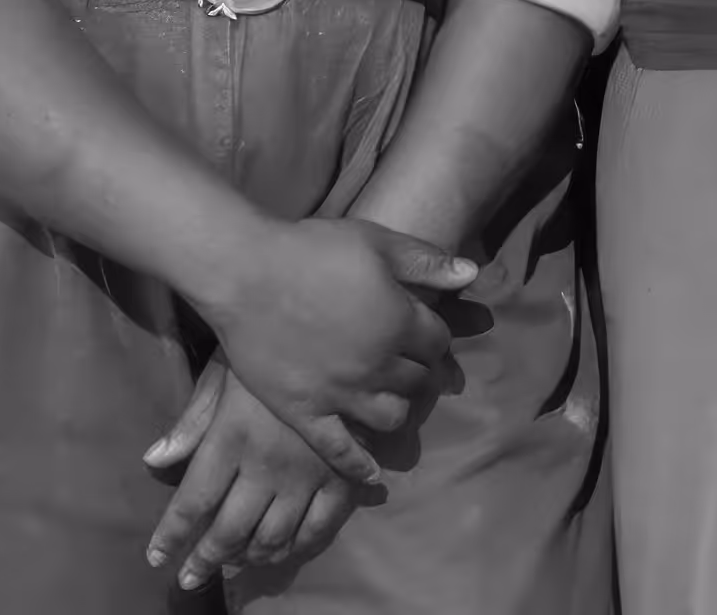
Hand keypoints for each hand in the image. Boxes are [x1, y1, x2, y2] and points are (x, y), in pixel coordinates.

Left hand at [143, 359, 359, 592]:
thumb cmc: (271, 346)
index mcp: (231, 440)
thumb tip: (155, 460)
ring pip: (272, 537)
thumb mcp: (225, 373)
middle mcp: (265, 466)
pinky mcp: (344, 475)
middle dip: (205, 560)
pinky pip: (319, 527)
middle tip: (191, 576)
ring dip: (248, 558)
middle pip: (228, 532)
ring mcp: (307, 474)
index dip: (171, 537)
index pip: (191, 504)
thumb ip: (193, 421)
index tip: (156, 558)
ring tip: (234, 563)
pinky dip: (297, 546)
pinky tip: (282, 549)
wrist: (340, 330)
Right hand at [190, 217, 472, 484]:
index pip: (438, 342)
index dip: (435, 338)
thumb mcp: (377, 242)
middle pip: (418, 379)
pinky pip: (340, 450)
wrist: (245, 272)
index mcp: (400, 322)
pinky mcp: (304, 412)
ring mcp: (340, 393)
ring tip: (389, 396)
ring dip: (398, 407)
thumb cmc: (312, 249)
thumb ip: (426, 262)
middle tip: (407, 365)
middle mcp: (377, 364)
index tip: (424, 334)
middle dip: (418, 370)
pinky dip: (360, 465)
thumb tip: (471, 275)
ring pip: (391, 416)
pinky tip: (373, 474)